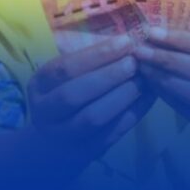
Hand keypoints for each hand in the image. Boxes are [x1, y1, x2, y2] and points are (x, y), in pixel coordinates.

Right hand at [26, 36, 155, 159]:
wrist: (54, 142)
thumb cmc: (66, 94)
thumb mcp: (65, 76)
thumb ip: (89, 60)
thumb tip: (128, 39)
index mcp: (40, 85)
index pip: (65, 68)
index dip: (97, 55)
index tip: (125, 41)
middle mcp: (46, 111)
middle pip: (75, 94)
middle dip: (109, 76)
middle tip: (135, 62)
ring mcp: (65, 134)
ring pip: (93, 117)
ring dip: (123, 95)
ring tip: (144, 79)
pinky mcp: (87, 150)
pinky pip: (113, 131)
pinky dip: (134, 112)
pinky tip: (150, 95)